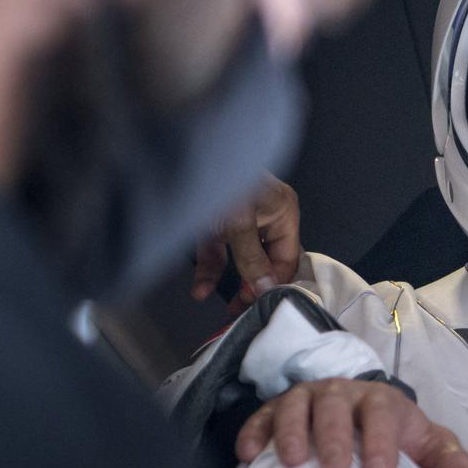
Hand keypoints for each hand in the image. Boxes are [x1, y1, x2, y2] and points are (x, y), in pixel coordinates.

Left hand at [193, 175, 303, 313]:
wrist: (179, 156)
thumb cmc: (220, 179)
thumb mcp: (240, 223)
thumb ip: (253, 258)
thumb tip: (267, 289)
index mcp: (283, 212)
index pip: (288, 257)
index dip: (276, 283)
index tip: (264, 305)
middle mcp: (266, 216)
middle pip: (266, 260)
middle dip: (254, 286)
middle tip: (244, 311)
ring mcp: (240, 219)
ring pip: (241, 259)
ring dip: (232, 283)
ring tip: (226, 309)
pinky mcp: (216, 222)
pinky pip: (218, 252)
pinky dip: (210, 270)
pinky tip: (200, 290)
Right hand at [236, 378, 467, 467]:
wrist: (365, 422)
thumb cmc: (397, 439)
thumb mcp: (430, 448)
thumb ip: (451, 466)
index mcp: (382, 401)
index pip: (383, 412)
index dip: (382, 441)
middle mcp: (343, 394)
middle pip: (336, 404)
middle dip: (335, 435)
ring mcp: (308, 399)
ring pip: (297, 404)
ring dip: (291, 430)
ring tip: (290, 461)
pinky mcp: (277, 411)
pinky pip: (262, 415)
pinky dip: (254, 431)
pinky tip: (249, 454)